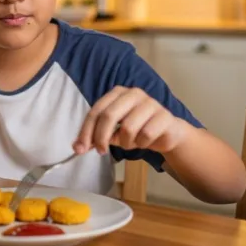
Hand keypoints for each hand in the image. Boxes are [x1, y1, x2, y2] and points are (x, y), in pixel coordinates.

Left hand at [73, 86, 189, 154]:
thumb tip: (77, 147)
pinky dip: (142, 143)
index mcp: (117, 93)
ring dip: (126, 142)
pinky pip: (146, 135)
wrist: (167, 132)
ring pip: (128, 128)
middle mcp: (133, 93)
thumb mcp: (113, 132)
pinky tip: (145, 141)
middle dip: (101, 137)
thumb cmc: (137, 129)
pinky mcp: (164, 116)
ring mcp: (150, 103)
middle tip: (101, 151)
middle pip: (109, 116)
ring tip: (130, 143)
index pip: (96, 111)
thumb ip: (96, 136)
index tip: (80, 148)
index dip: (86, 130)